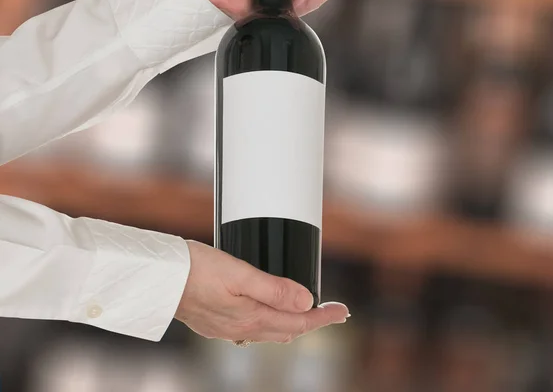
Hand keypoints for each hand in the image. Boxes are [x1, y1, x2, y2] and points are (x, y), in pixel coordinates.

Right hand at [175, 241, 349, 343]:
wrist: (161, 277)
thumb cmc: (195, 269)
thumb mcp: (240, 273)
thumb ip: (274, 288)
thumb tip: (305, 300)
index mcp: (251, 316)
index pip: (298, 322)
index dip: (324, 316)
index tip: (342, 311)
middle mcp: (241, 328)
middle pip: (288, 330)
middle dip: (313, 320)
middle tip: (332, 311)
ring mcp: (228, 328)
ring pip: (271, 331)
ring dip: (293, 322)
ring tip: (308, 312)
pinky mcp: (216, 323)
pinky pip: (253, 329)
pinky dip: (271, 322)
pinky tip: (269, 313)